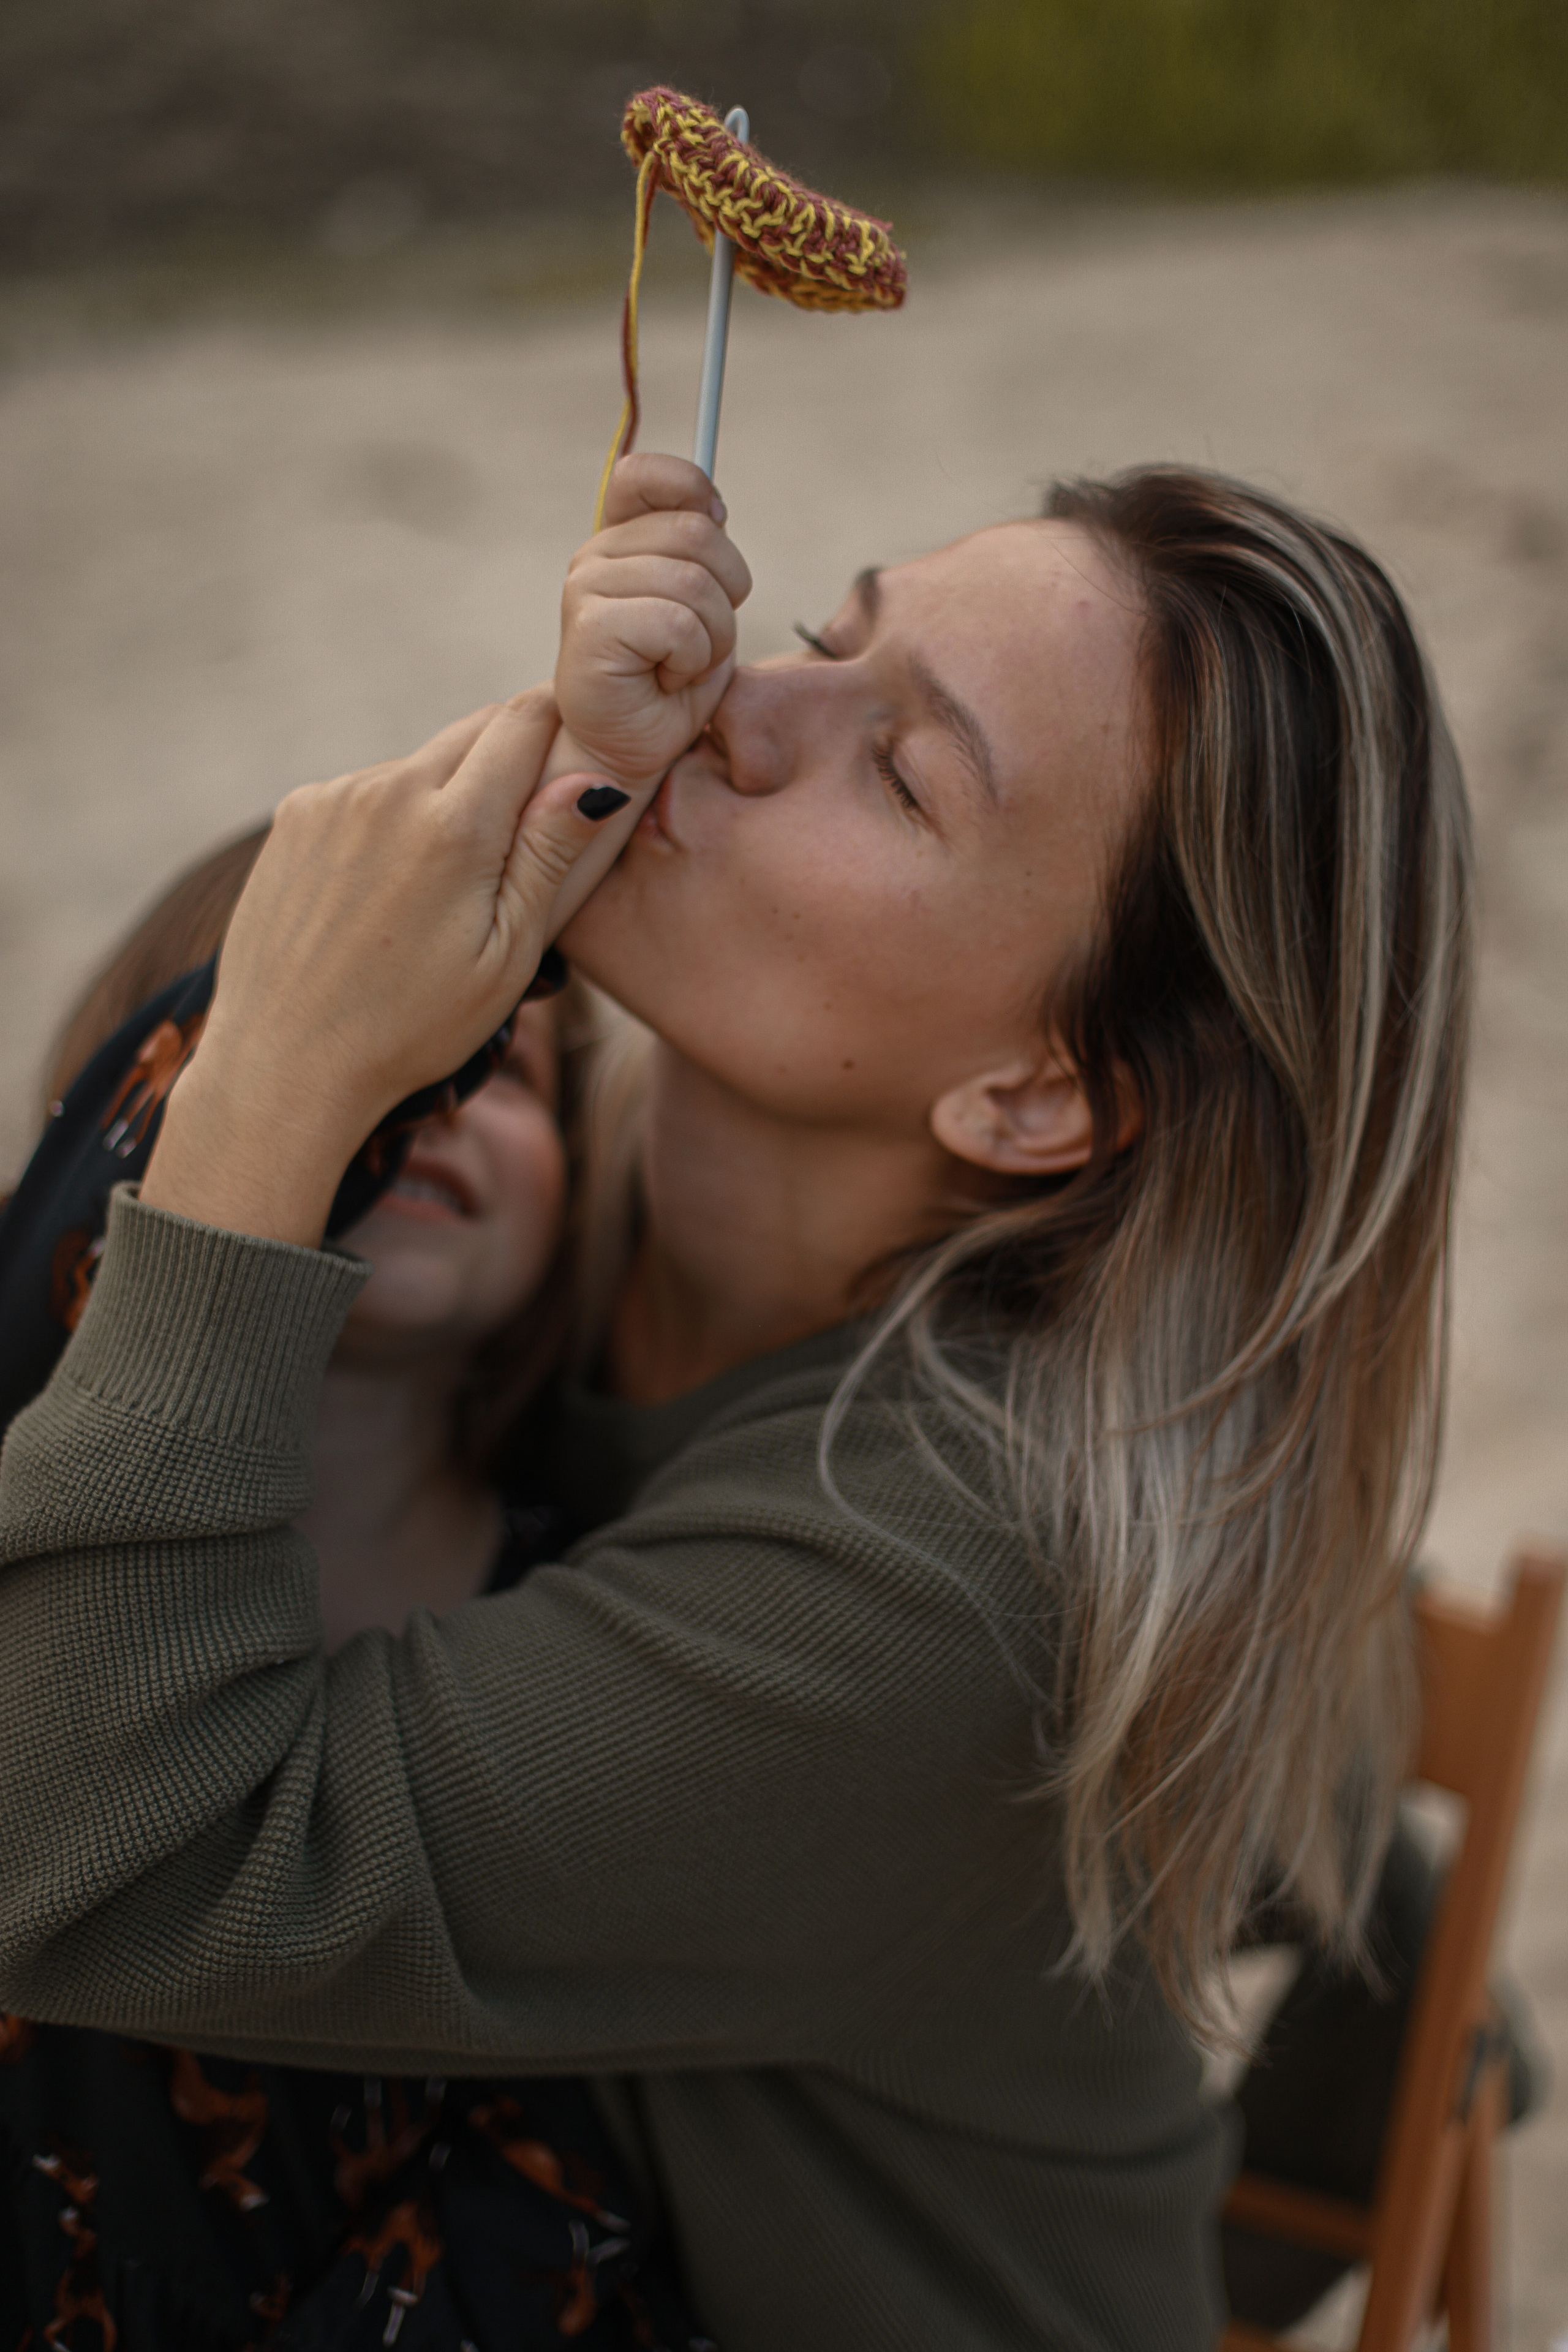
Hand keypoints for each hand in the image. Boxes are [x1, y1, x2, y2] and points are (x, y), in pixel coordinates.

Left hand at [142, 690, 633, 1245]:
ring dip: (449, 795)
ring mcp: (334, 797)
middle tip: (529, 826)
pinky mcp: (296, 814)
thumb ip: (548, 857)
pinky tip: (389, 891)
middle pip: (477, 728)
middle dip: (515, 759)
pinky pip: (368, 791)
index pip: (528, 718)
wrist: (284, 1064)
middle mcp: (388, 790)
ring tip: (448, 883)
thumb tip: (594, 777)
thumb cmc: (410, 1029)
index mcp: (453, 825)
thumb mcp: (505, 957)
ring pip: (421, 763)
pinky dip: (394, 818)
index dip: (567, 724)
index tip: (582, 754)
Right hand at [553, 453, 752, 789]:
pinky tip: (666, 681)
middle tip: (699, 642)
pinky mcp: (591, 630)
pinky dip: (692, 661)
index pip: (646, 474)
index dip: (692, 490)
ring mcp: (586, 590)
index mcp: (620, 540)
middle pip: (698, 533)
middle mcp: (596, 555)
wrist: (632, 752)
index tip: (713, 529)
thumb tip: (713, 506)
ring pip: (696, 583)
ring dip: (712, 638)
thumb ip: (703, 550)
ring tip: (682, 666)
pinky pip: (678, 624)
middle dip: (726, 597)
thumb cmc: (670, 682)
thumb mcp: (702, 603)